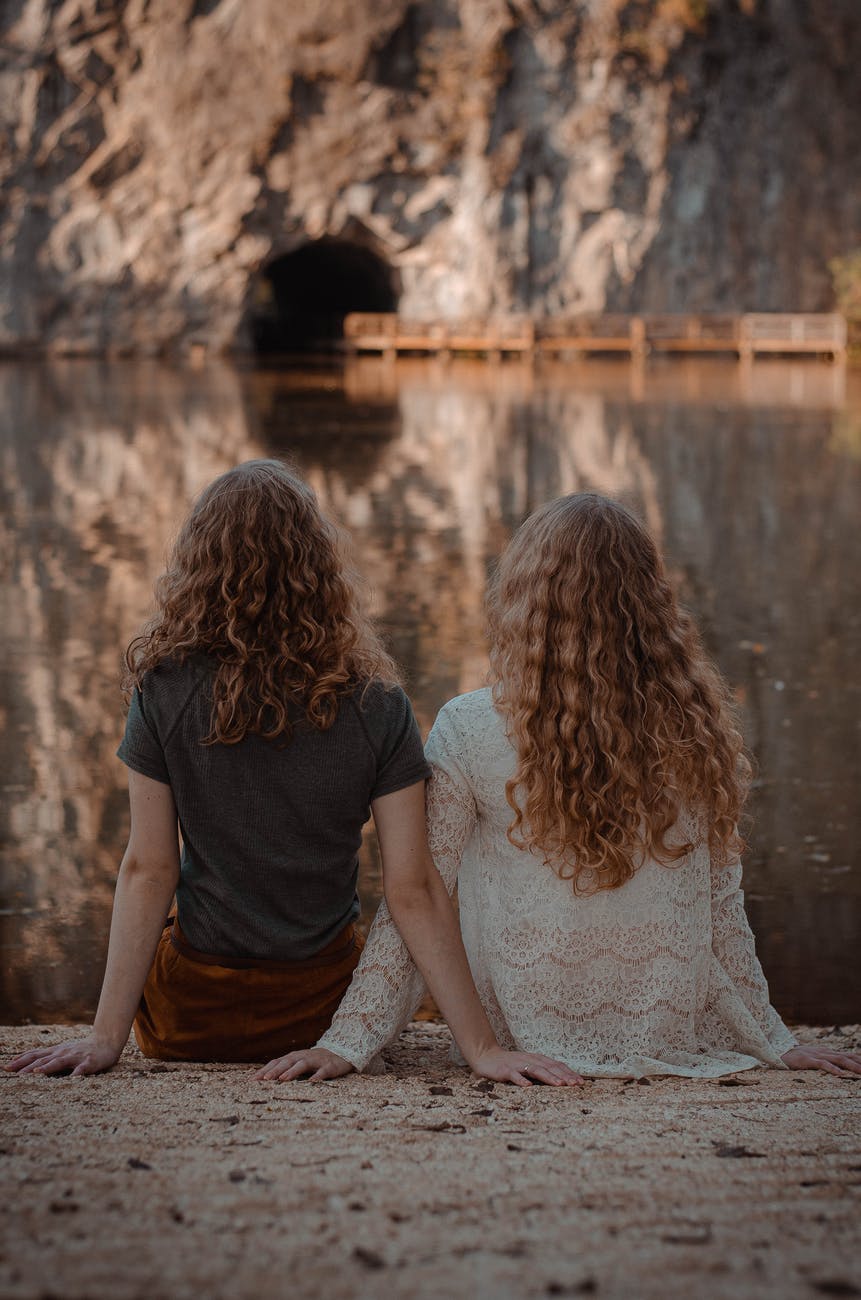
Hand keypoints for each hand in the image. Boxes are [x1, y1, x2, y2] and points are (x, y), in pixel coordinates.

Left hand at [4, 1036, 121, 1076]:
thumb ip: (48, 1058)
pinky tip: (72, 1079)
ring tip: (36, 1073)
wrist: (106, 1042)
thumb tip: (27, 1066)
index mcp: (56, 1051)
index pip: (34, 1055)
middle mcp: (63, 1053)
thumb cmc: (82, 1050)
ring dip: (47, 1067)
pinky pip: (82, 1069)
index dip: (20, 1061)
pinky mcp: (89, 1062)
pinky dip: (76, 1074)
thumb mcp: (62, 1051)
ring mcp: (75, 1057)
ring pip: (59, 1062)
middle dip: (27, 1066)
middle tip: (12, 1072)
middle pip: (42, 1059)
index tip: (6, 1067)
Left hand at [253, 1047, 353, 1082]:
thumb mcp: (298, 1064)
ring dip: (292, 1071)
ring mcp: (317, 1060)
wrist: (340, 1053)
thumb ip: (284, 1070)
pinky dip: (317, 1076)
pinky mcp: (330, 1066)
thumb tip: (264, 1081)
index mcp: (293, 1057)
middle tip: (264, 1080)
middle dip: (275, 1070)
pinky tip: (312, 1082)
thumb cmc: (314, 1062)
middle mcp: (303, 1056)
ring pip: (303, 1064)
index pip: (276, 1062)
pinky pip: (323, 1071)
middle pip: (287, 1061)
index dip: (264, 1070)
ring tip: (283, 1079)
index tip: (252, 1081)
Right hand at [471, 1046, 584, 1087]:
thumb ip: (543, 1072)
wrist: (487, 1056)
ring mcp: (518, 1064)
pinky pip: (514, 1075)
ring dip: (549, 1077)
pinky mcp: (505, 1070)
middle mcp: (530, 1060)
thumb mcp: (529, 1066)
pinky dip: (521, 1080)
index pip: (557, 1065)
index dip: (569, 1073)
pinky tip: (527, 1086)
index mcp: (537, 1060)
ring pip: (536, 1070)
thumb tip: (563, 1081)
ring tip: (559, 1085)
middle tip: (576, 1084)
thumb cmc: (511, 1064)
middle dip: (564, 1075)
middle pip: (549, 1067)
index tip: (581, 1082)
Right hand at [782, 1045, 860, 1077]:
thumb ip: (824, 1062)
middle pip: (847, 1057)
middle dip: (860, 1063)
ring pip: (839, 1060)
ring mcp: (816, 1055)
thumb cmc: (795, 1057)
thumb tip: (835, 1069)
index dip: (859, 1059)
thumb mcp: (813, 1059)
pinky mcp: (807, 1060)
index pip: (848, 1055)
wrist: (776, 1051)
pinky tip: (840, 1074)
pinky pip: (822, 1064)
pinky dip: (832, 1069)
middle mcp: (825, 1052)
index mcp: (827, 1053)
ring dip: (852, 1066)